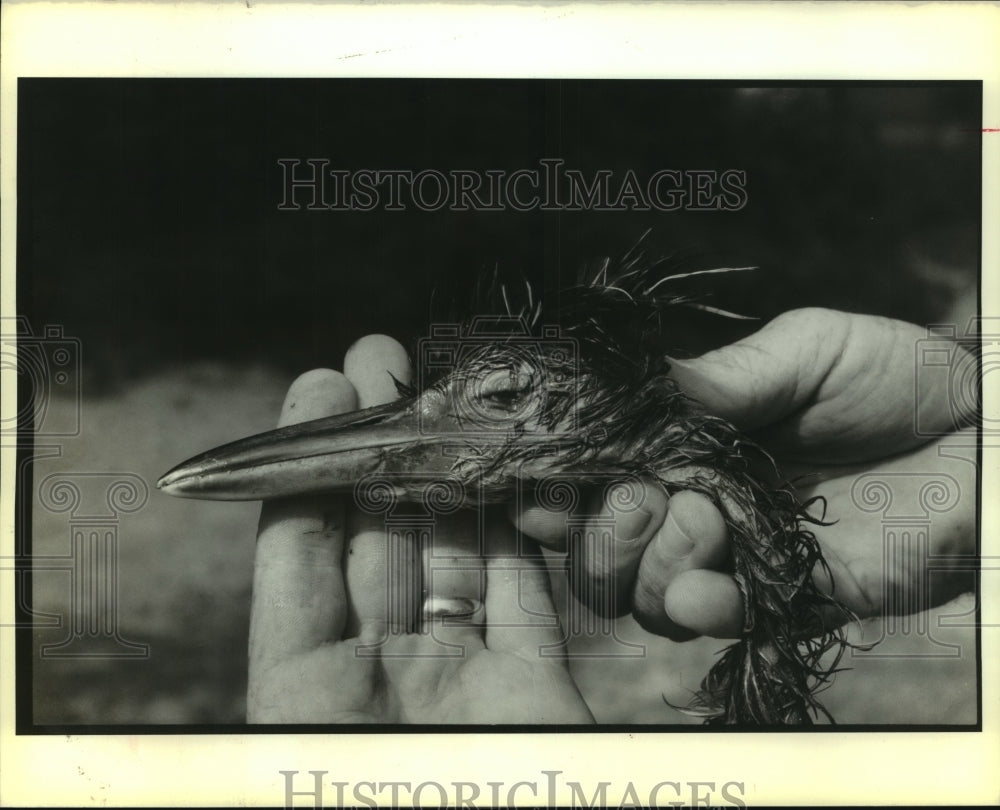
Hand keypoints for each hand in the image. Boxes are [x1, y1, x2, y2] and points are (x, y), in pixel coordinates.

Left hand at [247, 337, 593, 723]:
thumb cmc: (391, 809)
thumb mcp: (305, 707)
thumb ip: (293, 599)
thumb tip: (286, 488)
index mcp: (313, 686)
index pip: (301, 554)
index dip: (310, 467)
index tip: (324, 387)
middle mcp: (386, 671)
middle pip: (381, 536)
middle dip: (382, 444)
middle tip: (381, 357)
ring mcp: (466, 671)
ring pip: (454, 548)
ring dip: (451, 469)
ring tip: (447, 388)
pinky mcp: (538, 677)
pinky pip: (523, 585)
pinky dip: (517, 524)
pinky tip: (506, 461)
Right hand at [512, 308, 976, 638]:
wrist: (979, 430)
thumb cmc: (893, 376)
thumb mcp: (801, 351)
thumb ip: (721, 378)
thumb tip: (634, 393)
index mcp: (687, 447)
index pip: (601, 474)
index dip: (561, 484)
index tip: (540, 485)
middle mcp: (697, 506)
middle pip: (602, 547)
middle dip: (597, 532)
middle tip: (631, 501)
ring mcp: (736, 557)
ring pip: (644, 591)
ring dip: (649, 565)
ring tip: (701, 522)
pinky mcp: (784, 598)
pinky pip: (715, 621)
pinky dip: (696, 609)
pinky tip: (705, 590)